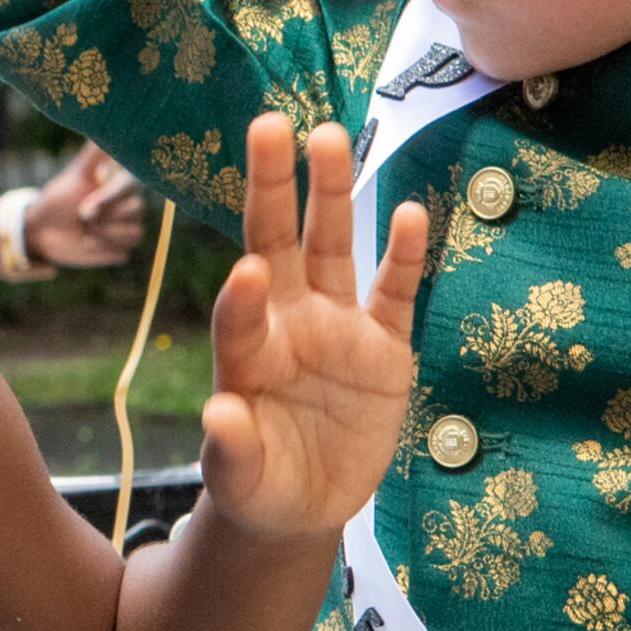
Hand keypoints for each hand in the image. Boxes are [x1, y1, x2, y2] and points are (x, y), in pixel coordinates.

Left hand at [28, 143, 144, 271]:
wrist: (43, 229)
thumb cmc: (59, 198)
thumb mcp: (75, 176)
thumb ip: (93, 155)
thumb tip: (103, 128)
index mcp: (120, 183)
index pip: (130, 185)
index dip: (109, 198)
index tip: (85, 208)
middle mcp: (128, 204)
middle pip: (135, 212)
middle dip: (105, 218)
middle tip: (80, 217)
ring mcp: (125, 227)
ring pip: (133, 234)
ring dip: (105, 235)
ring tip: (83, 232)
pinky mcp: (118, 249)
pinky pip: (122, 252)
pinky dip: (102, 250)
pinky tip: (85, 243)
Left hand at [198, 113, 428, 540]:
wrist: (304, 505)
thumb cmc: (259, 484)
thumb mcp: (240, 478)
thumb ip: (231, 447)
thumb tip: (219, 412)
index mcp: (246, 353)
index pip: (240, 313)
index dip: (243, 295)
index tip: (248, 271)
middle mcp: (287, 323)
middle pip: (277, 241)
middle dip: (273, 187)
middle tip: (270, 125)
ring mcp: (336, 328)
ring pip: (333, 247)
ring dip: (332, 195)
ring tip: (329, 136)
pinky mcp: (383, 347)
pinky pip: (393, 293)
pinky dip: (403, 257)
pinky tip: (411, 212)